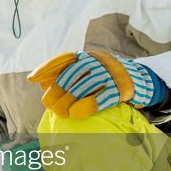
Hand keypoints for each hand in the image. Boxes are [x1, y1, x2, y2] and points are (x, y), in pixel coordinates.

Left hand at [27, 50, 166, 118]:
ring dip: (70, 102)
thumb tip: (40, 82)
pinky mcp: (121, 88)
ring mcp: (110, 73)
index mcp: (87, 57)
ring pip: (84, 87)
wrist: (137, 80)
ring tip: (62, 113)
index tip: (32, 79)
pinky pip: (102, 97)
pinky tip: (76, 113)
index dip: (46, 68)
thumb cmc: (103, 79)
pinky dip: (88, 106)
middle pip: (71, 76)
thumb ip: (64, 75)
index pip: (63, 59)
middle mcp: (98, 61)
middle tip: (51, 106)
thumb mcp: (86, 73)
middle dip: (58, 92)